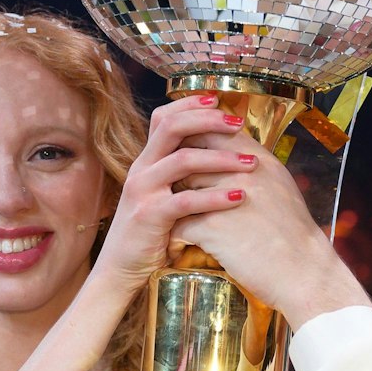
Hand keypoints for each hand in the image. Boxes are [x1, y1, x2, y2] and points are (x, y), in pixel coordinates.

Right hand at [91, 95, 261, 294]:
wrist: (121, 269)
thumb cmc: (151, 233)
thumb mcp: (163, 196)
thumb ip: (180, 176)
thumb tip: (218, 153)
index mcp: (147, 161)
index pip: (165, 117)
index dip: (191, 105)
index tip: (220, 101)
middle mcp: (142, 169)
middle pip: (172, 127)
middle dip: (209, 120)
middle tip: (239, 124)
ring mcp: (143, 191)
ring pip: (183, 160)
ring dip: (221, 158)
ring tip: (251, 163)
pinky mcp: (149, 215)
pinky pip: (186, 200)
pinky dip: (216, 197)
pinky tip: (240, 197)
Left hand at [168, 144, 368, 329]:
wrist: (304, 272)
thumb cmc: (294, 234)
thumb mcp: (281, 187)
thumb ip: (255, 168)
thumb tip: (234, 156)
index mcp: (260, 160)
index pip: (216, 130)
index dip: (197, 139)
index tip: (186, 153)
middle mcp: (242, 173)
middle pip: (192, 157)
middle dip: (178, 173)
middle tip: (168, 187)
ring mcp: (226, 198)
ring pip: (180, 187)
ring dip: (172, 203)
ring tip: (168, 215)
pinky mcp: (213, 228)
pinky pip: (180, 224)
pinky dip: (175, 235)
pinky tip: (176, 243)